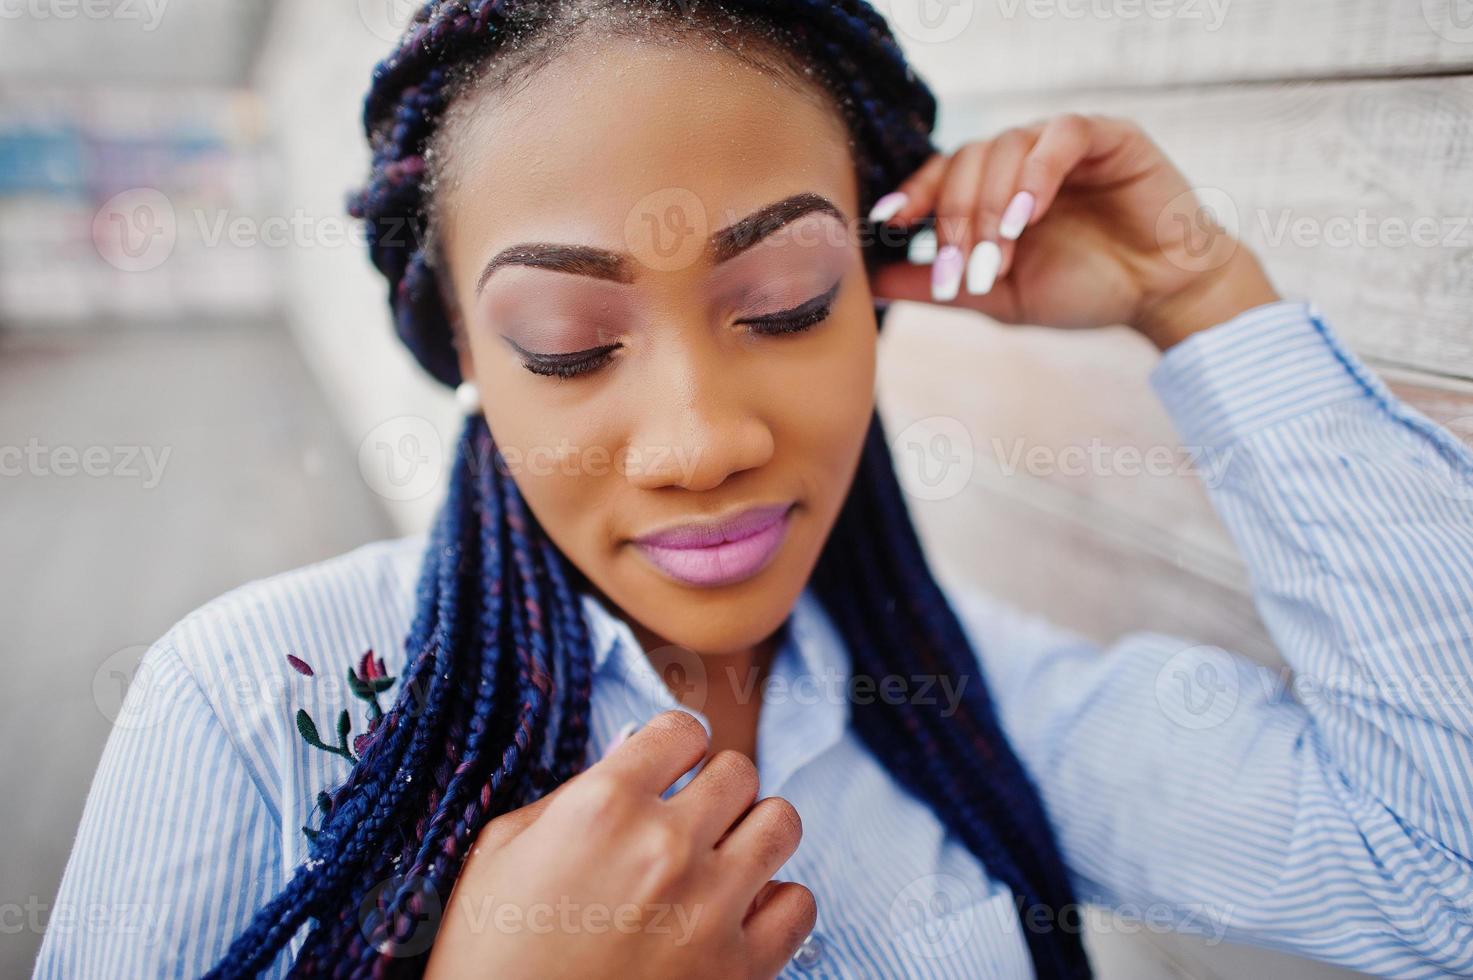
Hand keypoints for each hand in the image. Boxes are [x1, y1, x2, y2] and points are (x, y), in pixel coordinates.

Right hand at [425, 710, 815, 979]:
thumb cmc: (487, 955)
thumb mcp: (501, 853)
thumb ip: (569, 796)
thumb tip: (628, 758)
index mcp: (604, 805)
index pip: (684, 729)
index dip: (675, 747)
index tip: (668, 769)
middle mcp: (666, 845)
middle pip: (740, 772)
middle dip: (715, 789)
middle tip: (691, 819)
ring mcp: (709, 908)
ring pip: (781, 824)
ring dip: (753, 834)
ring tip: (723, 858)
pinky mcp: (739, 969)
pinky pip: (799, 905)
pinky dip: (777, 905)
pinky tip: (740, 913)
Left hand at [867, 113, 1279, 350]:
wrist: (1158, 297)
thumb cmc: (1083, 291)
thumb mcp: (996, 296)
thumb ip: (935, 286)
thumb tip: (870, 282)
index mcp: (994, 189)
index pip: (941, 174)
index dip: (914, 193)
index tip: (889, 221)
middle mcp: (1023, 159)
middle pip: (967, 162)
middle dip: (957, 220)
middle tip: (964, 272)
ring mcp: (1063, 144)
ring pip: (1006, 148)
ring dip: (993, 206)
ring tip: (1000, 255)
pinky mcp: (1108, 136)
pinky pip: (1061, 136)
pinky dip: (1037, 174)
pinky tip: (1028, 215)